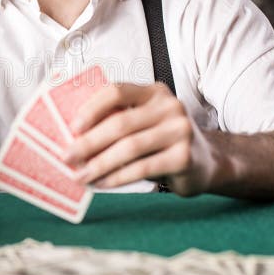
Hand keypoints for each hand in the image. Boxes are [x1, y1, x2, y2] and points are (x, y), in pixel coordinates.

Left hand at [63, 82, 218, 195]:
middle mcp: (170, 106)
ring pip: (129, 147)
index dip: (92, 108)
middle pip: (120, 122)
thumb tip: (74, 136)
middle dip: (88, 142)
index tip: (72, 126)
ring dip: (99, 164)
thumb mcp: (146, 122)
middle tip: (67, 156)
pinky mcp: (184, 157)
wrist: (206, 163)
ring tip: (80, 175)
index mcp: (155, 91)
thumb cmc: (163, 141)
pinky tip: (102, 183)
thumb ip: (120, 120)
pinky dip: (117, 177)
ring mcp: (180, 130)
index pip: (118, 91)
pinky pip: (142, 168)